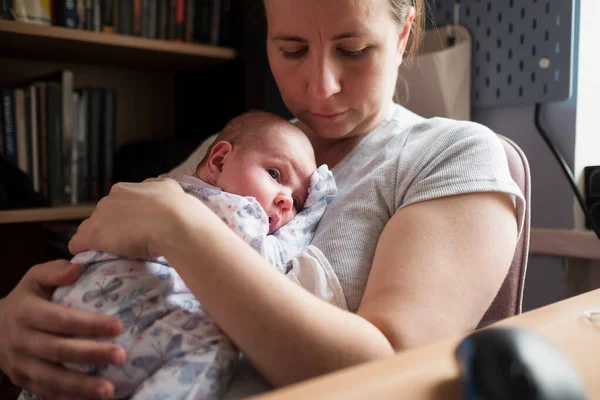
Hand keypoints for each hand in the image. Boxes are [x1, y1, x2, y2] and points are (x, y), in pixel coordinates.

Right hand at [0, 260, 124, 398]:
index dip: (89, 324)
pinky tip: (92, 399)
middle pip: (59, 350)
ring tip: (110, 389)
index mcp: (26, 313)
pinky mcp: (23, 381)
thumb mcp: (33, 279)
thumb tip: (77, 268)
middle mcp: (21, 340)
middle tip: (121, 356)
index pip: (60, 320)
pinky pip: (46, 393)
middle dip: (91, 354)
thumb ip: (54, 271)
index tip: (118, 326)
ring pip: (52, 378)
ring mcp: (20, 365)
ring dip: (81, 385)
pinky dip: (69, 398)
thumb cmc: (25, 300)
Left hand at [69, 178, 189, 258]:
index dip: (128, 215)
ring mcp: (99, 216)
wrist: (173, 224)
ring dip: (100, 238)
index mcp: (127, 188)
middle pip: (105, 214)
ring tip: (114, 252)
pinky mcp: (92, 235)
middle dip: (114, 225)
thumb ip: (160, 190)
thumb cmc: (179, 209)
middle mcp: (111, 198)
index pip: (119, 202)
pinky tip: (91, 257)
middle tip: (130, 240)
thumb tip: (158, 195)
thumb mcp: (171, 190)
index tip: (138, 226)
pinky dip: (84, 250)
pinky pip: (78, 243)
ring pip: (91, 227)